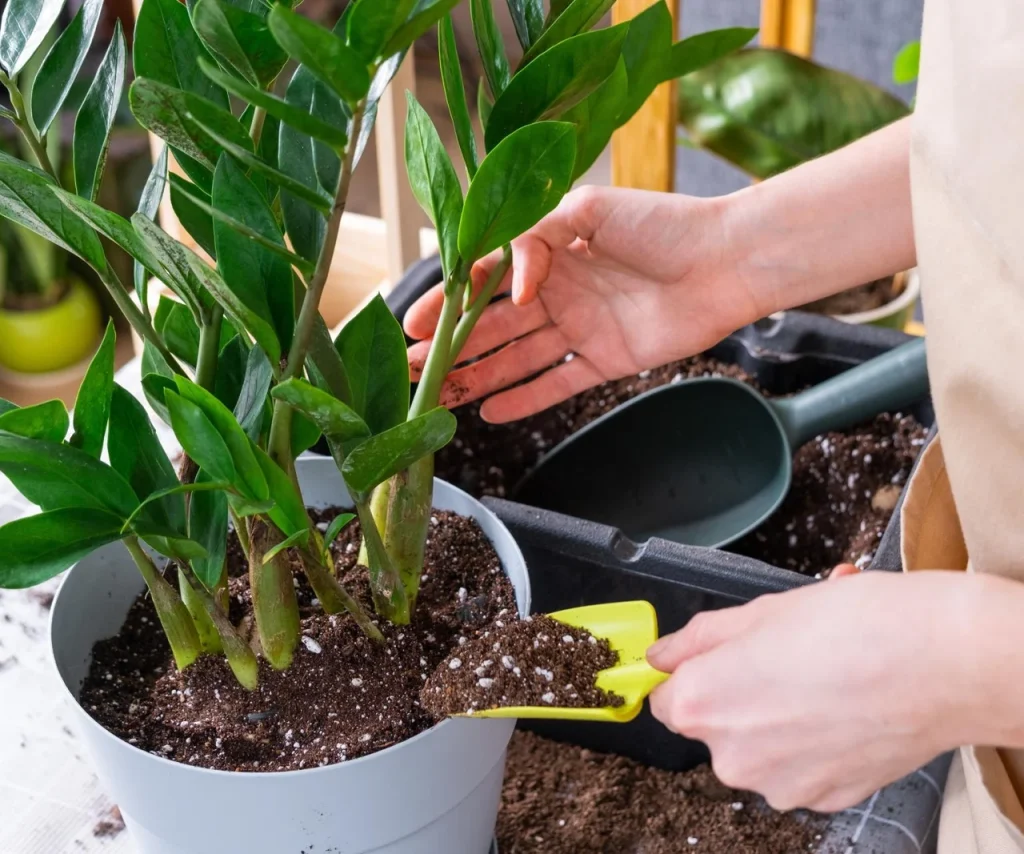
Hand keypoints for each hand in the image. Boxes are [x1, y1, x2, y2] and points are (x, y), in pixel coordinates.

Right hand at [404, 186, 759, 421]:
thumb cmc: (663, 224)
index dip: (449, 301)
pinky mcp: (605, 359)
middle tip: (412, 369)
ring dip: (478, 376)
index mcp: (550, 251)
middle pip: (493, 325)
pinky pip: (557, 382)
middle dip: (451, 347)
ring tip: (439, 396)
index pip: (486, 280)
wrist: (725, 261)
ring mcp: (581, 327)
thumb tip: (512, 285)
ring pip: (517, 357)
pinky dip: (526, 399)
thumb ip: (538, 240)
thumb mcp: (589, 210)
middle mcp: (560, 291)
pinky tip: (491, 412)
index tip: (413, 323)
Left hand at [646, 570, 989, 811]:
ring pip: (757, 750)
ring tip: (819, 681)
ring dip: (775, 722)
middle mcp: (732, 756)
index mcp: (703, 702)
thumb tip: (660, 655)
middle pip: (711, 726)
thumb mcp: (760, 611)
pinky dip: (811, 746)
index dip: (690, 674)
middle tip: (781, 660)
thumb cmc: (854, 626)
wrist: (942, 664)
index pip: (663, 699)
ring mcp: (779, 785)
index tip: (715, 662)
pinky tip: (842, 711)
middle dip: (736, 695)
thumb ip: (698, 639)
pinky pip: (797, 770)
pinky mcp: (823, 799)